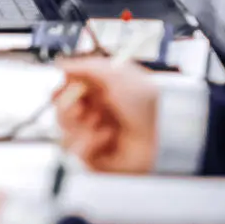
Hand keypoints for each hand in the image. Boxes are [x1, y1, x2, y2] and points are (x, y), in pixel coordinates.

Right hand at [55, 57, 161, 173]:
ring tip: (103, 124)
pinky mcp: (98, 158)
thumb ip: (85, 66)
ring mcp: (96, 137)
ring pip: (66, 134)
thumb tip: (61, 65)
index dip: (62, 91)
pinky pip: (78, 153)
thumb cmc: (147, 101)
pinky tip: (108, 138)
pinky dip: (91, 143)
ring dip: (81, 126)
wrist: (164, 130)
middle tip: (81, 107)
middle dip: (67, 109)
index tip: (69, 87)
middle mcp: (95, 114)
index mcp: (98, 93)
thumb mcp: (115, 72)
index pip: (65, 92)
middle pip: (61, 114)